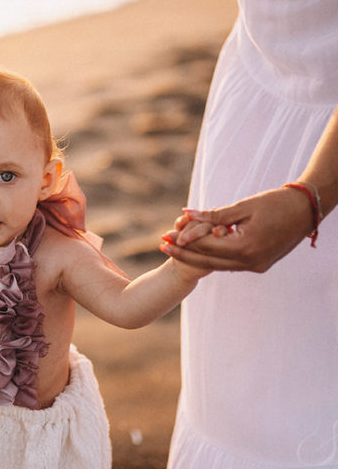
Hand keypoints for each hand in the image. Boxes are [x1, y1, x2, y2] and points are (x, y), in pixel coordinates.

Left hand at [160, 188, 314, 271]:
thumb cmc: (276, 202)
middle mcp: (251, 262)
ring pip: (218, 264)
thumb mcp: (243, 207)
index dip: (184, 241)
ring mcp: (256, 266)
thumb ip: (213, 215)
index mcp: (246, 248)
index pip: (207, 247)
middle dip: (184, 253)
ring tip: (174, 247)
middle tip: (162, 245)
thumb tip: (186, 215)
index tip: (165, 236)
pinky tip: (196, 250)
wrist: (307, 210)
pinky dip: (213, 256)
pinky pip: (230, 263)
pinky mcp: (259, 264)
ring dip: (196, 256)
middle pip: (208, 260)